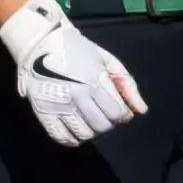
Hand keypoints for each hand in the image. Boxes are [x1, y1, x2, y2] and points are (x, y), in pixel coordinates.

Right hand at [0, 0, 149, 146]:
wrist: (40, 44)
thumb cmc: (78, 49)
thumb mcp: (107, 60)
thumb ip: (127, 84)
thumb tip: (141, 111)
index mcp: (95, 82)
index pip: (117, 113)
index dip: (123, 114)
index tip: (120, 109)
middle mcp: (77, 97)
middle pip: (102, 126)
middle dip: (109, 122)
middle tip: (105, 112)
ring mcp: (58, 106)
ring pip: (84, 134)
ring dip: (92, 130)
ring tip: (90, 118)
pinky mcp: (43, 113)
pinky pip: (62, 138)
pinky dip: (72, 138)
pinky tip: (76, 128)